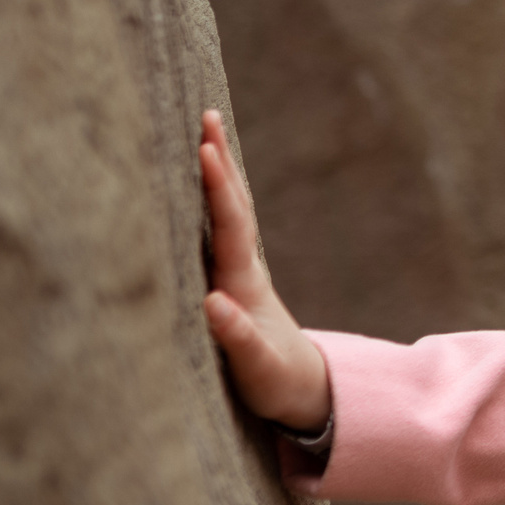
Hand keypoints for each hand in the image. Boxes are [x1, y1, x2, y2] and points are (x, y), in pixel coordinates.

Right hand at [198, 111, 331, 431]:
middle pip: (234, 204)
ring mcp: (240, 272)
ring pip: (229, 212)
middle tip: (207, 115)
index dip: (217, 187)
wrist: (303, 389)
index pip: (230, 224)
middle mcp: (244, 268)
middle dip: (220, 161)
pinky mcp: (232, 281)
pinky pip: (221, 229)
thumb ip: (237, 337)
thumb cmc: (275, 381)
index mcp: (244, 282)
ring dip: (219, 173)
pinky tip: (202, 185)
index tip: (205, 148)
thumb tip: (213, 303)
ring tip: (206, 133)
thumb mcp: (256, 366)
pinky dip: (212, 200)